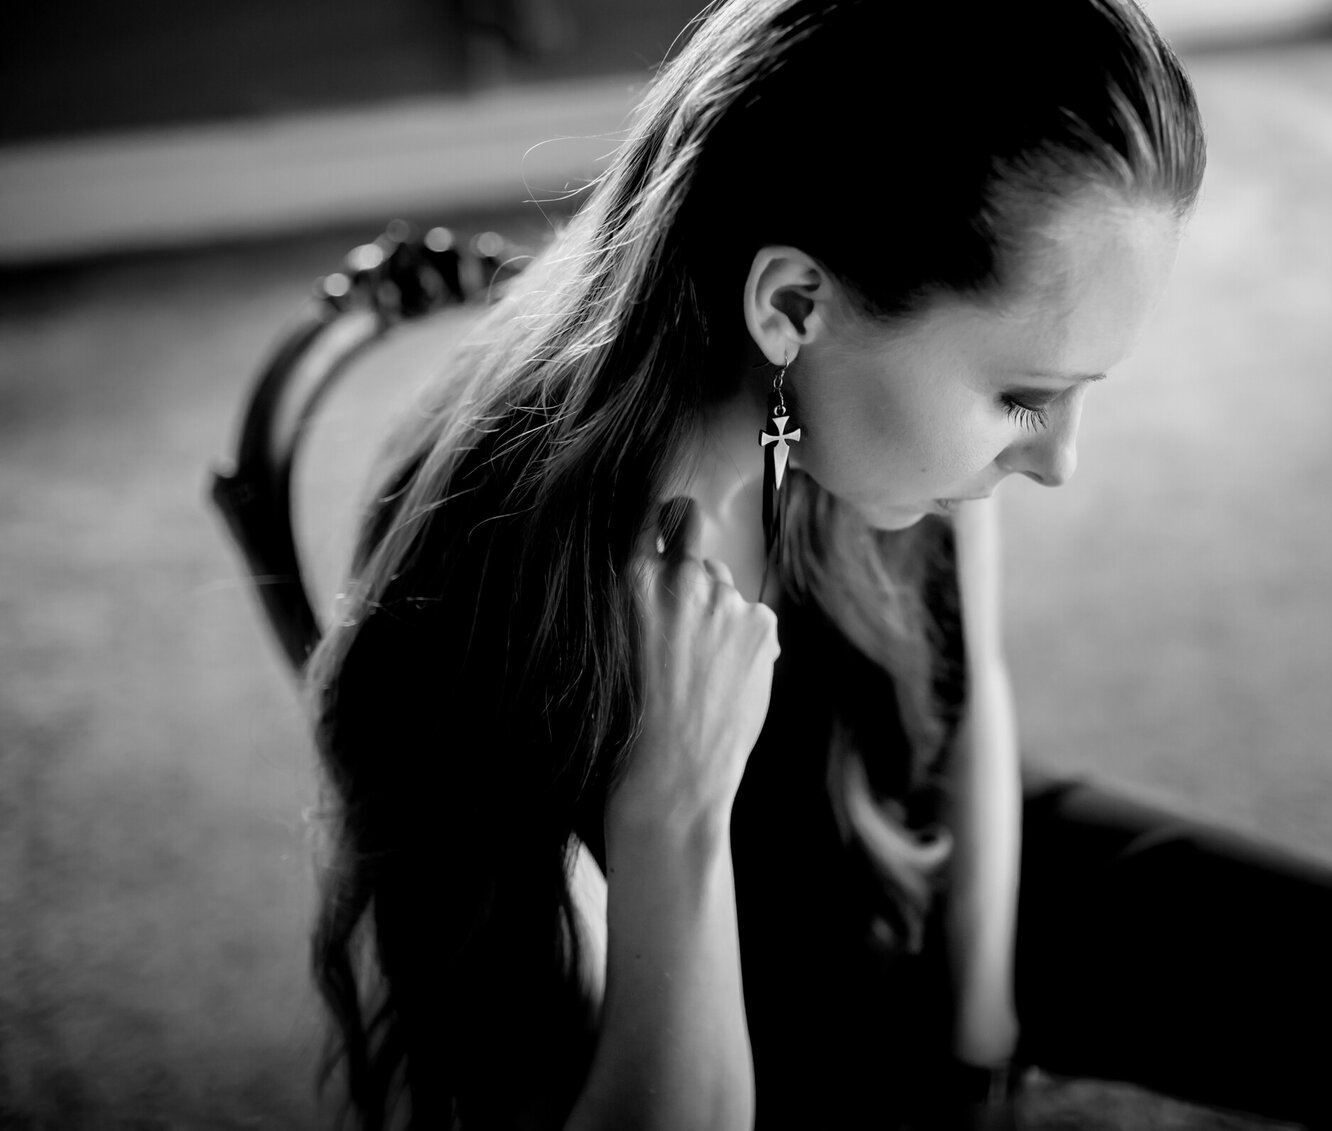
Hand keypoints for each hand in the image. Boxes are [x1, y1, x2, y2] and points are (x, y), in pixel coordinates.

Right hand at [608, 497, 780, 834]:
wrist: (669, 778)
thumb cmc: (627, 723)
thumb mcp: (609, 645)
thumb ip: (635, 600)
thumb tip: (661, 569)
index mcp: (630, 579)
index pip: (650, 512)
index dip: (659, 516)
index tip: (664, 519)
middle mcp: (679, 577)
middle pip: (692, 534)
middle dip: (690, 563)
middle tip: (685, 611)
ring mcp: (723, 599)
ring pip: (724, 585)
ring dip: (718, 610)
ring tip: (702, 668)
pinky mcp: (760, 623)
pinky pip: (756, 619)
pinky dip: (748, 643)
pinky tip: (728, 682)